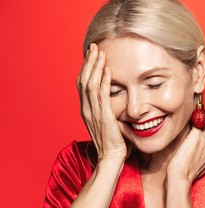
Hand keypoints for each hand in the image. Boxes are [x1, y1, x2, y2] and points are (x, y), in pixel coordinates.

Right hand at [76, 44, 126, 161]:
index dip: (86, 69)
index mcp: (86, 110)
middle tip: (93, 47)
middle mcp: (86, 109)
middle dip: (89, 62)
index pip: (83, 84)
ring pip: (90, 84)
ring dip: (95, 67)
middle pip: (83, 80)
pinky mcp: (104, 116)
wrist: (111, 158)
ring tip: (100, 53)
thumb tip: (116, 101)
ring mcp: (93, 113)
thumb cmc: (113, 143)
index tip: (92, 55)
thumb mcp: (108, 123)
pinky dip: (104, 81)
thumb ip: (108, 111)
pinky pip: (102, 95)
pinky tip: (108, 70)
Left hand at [167, 124, 204, 184]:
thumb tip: (198, 150)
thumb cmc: (187, 174)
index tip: (196, 131)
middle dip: (201, 126)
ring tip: (186, 122)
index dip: (204, 132)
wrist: (181, 177)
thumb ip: (203, 156)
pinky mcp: (197, 135)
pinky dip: (191, 119)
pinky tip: (184, 119)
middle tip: (190, 125)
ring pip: (204, 123)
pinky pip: (196, 121)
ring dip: (196, 122)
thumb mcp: (201, 166)